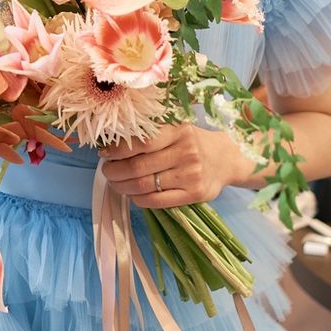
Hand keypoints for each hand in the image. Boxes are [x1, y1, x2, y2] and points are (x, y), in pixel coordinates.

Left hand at [100, 121, 254, 207]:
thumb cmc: (192, 141)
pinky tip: (133, 195)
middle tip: (107, 172)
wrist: (225, 159)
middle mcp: (185, 152)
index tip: (104, 154)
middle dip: (115, 172)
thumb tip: (112, 145)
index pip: (140, 142)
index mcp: (177, 131)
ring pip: (145, 186)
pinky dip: (139, 199)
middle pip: (138, 167)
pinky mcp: (194, 195)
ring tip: (115, 183)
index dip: (117, 150)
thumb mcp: (175, 129)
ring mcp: (191, 175)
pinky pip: (158, 201)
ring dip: (123, 187)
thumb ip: (150, 134)